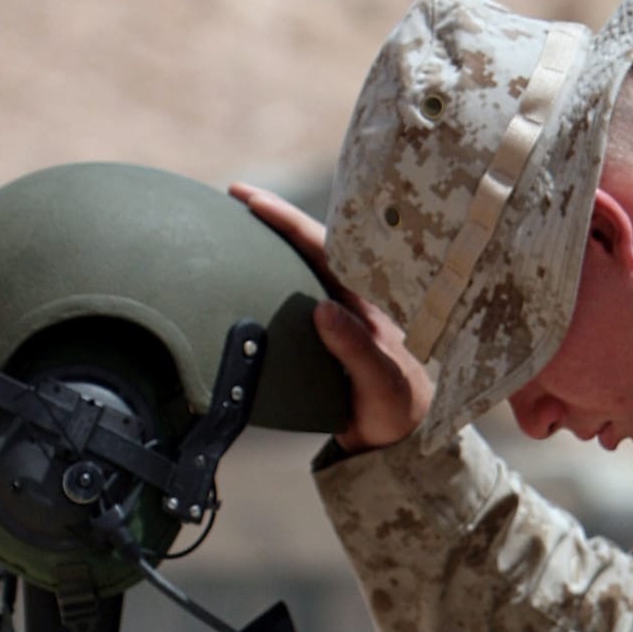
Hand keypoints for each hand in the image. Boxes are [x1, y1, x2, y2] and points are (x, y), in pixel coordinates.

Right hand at [230, 181, 434, 454]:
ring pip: (299, 268)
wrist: (400, 438)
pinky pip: (291, 297)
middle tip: (234, 194)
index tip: (253, 201)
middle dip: (274, 218)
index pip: (327, 249)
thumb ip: (356, 349)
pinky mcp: (322, 336)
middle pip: (309, 247)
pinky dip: (267, 281)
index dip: (290, 222)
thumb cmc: (397, 409)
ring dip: (269, 245)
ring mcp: (335, 316)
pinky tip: (244, 277)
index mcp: (366, 303)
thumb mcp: (381, 383)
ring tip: (232, 224)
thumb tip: (323, 309)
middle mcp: (350, 301)